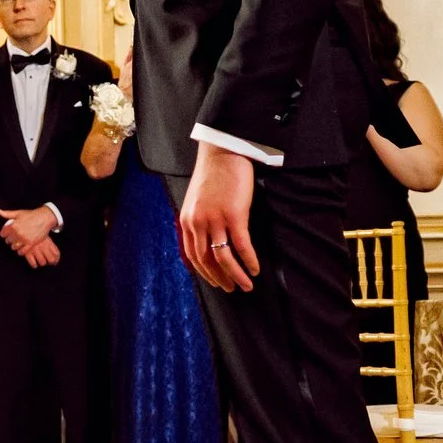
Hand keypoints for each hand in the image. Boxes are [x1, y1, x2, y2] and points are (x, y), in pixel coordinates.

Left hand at [0, 207, 56, 256]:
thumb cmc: (31, 215)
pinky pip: (22, 251)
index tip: (6, 234)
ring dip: (14, 246)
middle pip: (8, 241)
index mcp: (13, 226)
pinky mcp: (31, 244)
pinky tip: (20, 249)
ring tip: (16, 243)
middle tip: (12, 238)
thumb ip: (7, 213)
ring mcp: (24, 239)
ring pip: (14, 247)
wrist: (44, 218)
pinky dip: (20, 251)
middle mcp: (18, 233)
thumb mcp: (18, 213)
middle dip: (9, 240)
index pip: (3, 234)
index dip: (4, 234)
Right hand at [21, 236, 61, 269]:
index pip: (56, 253)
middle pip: (51, 260)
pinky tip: (34, 262)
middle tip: (47, 261)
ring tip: (39, 260)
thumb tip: (55, 257)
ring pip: (42, 262)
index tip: (55, 261)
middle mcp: (43, 246)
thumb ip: (50, 244)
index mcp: (48, 242)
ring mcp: (36, 250)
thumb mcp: (44, 235)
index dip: (56, 259)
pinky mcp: (27, 252)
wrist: (23, 228)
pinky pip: (33, 263)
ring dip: (41, 262)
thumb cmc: (34, 233)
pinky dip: (34, 264)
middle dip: (50, 262)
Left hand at [179, 143, 258, 292]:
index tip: (215, 282)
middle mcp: (198, 223)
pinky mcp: (234, 215)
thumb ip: (198, 219)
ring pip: (224, 257)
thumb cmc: (213, 174)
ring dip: (236, 275)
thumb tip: (207, 238)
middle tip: (231, 289)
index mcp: (187, 220)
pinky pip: (242, 245)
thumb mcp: (197, 200)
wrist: (223, 152)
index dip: (205, 272)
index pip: (193, 255)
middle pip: (207, 260)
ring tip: (246, 286)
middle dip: (220, 278)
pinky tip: (255, 269)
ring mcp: (215, 220)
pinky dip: (249, 260)